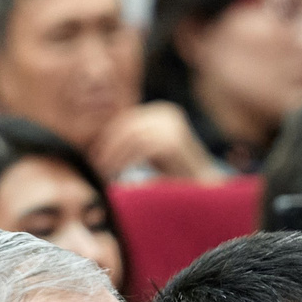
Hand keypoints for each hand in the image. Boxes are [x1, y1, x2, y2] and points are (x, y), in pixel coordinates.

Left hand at [95, 101, 218, 182]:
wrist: (205, 191)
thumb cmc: (176, 174)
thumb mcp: (152, 151)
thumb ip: (134, 141)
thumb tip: (100, 142)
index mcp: (163, 111)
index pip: (128, 119)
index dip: (109, 137)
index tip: (95, 155)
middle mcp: (168, 113)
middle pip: (127, 125)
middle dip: (109, 146)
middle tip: (96, 165)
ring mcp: (171, 126)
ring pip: (131, 137)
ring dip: (114, 156)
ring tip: (105, 173)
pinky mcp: (172, 141)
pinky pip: (139, 148)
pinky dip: (125, 162)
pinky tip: (118, 175)